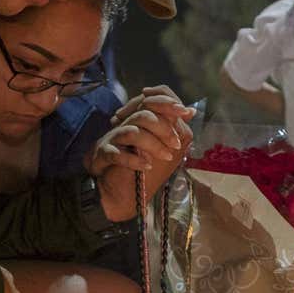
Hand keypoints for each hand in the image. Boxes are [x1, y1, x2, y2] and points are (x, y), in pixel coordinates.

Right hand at [90, 86, 195, 219]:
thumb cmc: (139, 168)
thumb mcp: (161, 147)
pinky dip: (134, 160)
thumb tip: (191, 111)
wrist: (114, 192)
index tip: (183, 111)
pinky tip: (147, 166)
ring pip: (133, 132)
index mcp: (138, 121)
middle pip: (143, 113)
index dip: (167, 101)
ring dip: (153, 145)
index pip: (150, 99)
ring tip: (166, 157)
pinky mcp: (102, 156)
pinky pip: (117, 153)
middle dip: (164, 128)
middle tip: (176, 144)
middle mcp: (124, 125)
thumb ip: (173, 129)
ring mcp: (112, 140)